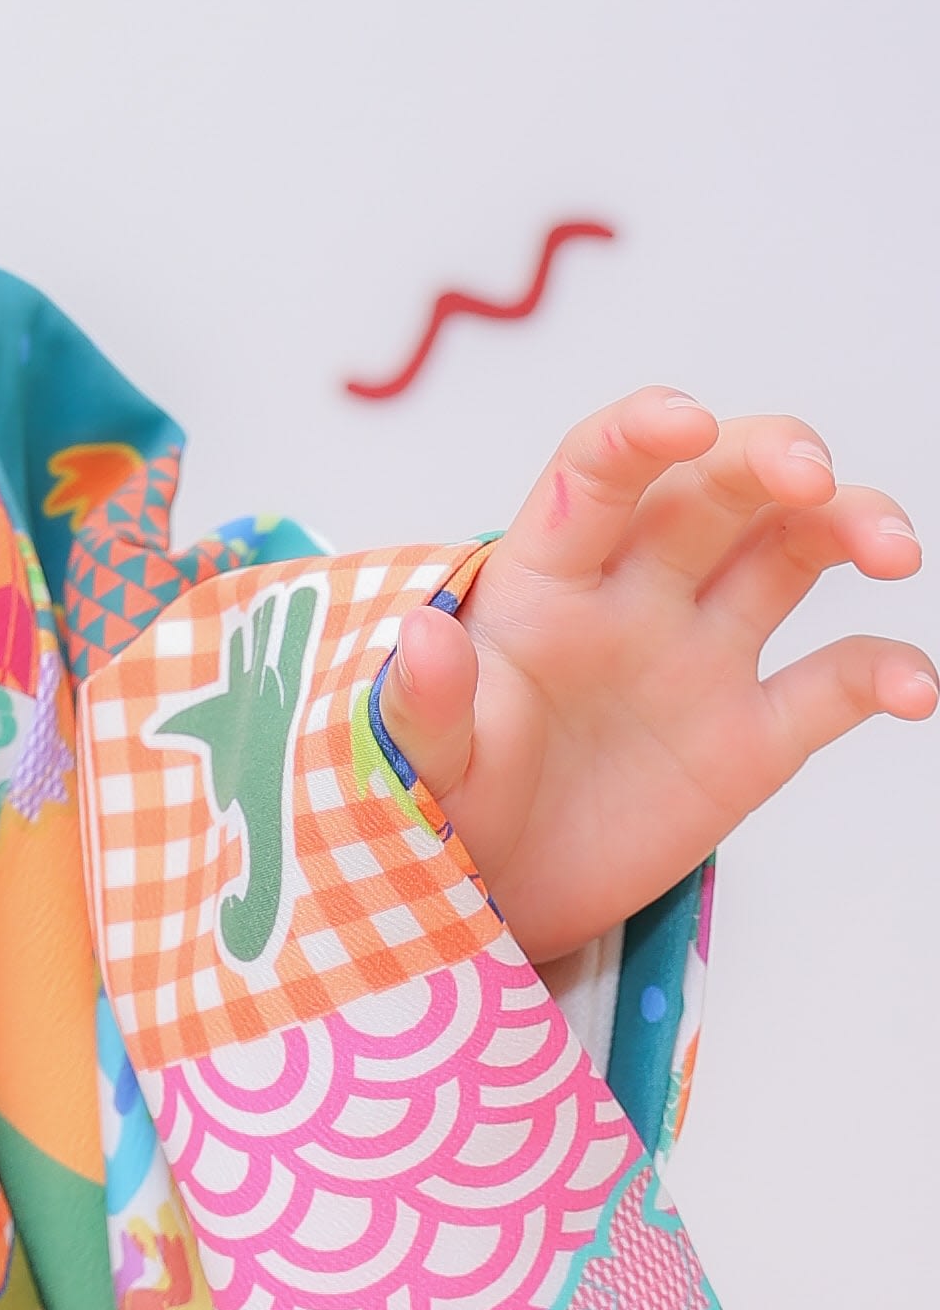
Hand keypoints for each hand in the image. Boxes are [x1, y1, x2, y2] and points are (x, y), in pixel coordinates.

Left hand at [378, 392, 931, 964]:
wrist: (496, 889)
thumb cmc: (448, 799)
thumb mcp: (420, 758)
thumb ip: (426, 703)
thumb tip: (425, 634)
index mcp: (545, 580)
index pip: (593, 473)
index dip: (639, 434)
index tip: (687, 420)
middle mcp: (634, 595)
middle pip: (713, 488)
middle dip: (768, 456)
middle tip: (811, 476)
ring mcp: (700, 657)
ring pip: (790, 551)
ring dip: (847, 525)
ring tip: (894, 549)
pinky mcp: (754, 736)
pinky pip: (835, 683)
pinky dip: (886, 673)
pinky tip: (916, 690)